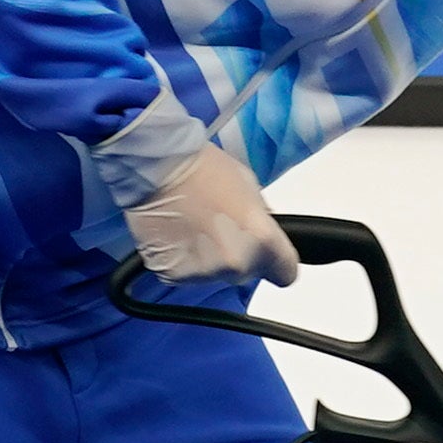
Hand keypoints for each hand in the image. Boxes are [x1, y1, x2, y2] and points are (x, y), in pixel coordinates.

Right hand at [122, 147, 298, 286]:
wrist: (157, 167)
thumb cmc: (205, 168)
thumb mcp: (249, 186)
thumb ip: (259, 219)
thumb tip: (259, 232)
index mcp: (262, 240)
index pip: (285, 274)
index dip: (278, 264)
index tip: (268, 257)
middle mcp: (236, 264)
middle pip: (247, 273)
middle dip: (239, 256)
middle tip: (219, 228)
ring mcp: (204, 273)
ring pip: (215, 275)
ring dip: (208, 259)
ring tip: (192, 228)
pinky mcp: (174, 275)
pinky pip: (186, 273)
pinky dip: (183, 260)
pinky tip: (175, 235)